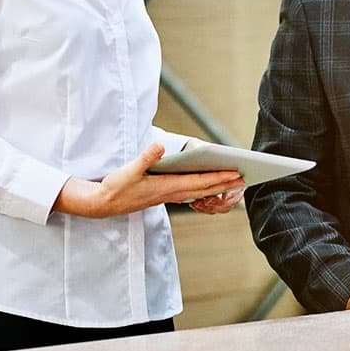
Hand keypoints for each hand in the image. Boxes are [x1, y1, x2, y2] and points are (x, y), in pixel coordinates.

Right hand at [53, 144, 243, 217]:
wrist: (103, 204)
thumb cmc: (116, 187)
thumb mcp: (128, 170)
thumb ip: (145, 158)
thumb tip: (159, 146)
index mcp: (166, 187)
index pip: (199, 182)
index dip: (219, 178)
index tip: (236, 174)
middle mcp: (171, 193)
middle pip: (204, 188)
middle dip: (226, 183)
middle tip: (246, 177)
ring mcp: (168, 195)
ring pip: (199, 191)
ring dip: (217, 186)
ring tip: (234, 181)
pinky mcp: (164, 194)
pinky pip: (190, 191)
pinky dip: (203, 188)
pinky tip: (209, 185)